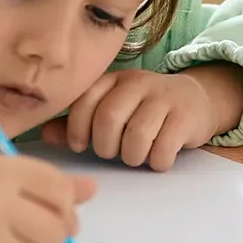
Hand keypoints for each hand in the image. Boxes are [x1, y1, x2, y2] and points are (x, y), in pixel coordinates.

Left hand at [42, 65, 242, 170]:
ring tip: (135, 157)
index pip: (85, 99)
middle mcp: (138, 83)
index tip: (80, 145)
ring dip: (131, 156)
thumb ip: (79, 122)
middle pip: (109, 118)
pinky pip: (164, 147)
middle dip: (105, 146)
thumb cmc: (145, 110)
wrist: (196, 100)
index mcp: (114, 80)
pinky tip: (157, 158)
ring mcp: (164, 97)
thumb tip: (45, 134)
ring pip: (137, 134)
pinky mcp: (186, 116)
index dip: (76, 128)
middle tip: (111, 152)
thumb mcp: (113, 108)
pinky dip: (156, 161)